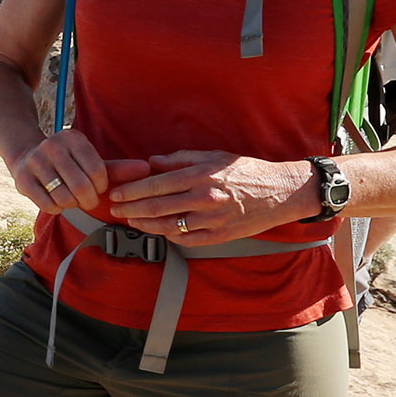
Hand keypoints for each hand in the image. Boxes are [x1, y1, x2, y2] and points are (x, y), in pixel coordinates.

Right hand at [11, 129, 148, 216]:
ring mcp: (35, 162)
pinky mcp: (22, 179)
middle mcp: (52, 146)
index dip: (101, 187)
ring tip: (70, 198)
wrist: (26, 154)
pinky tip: (56, 200)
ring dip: (72, 204)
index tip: (96, 187)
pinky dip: (56, 208)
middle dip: (88, 200)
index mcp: (74, 138)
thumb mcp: (90, 160)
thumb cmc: (67, 161)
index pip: (98, 172)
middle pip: (81, 187)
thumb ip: (117, 168)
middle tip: (87, 199)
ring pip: (64, 198)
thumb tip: (147, 169)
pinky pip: (48, 205)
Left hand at [108, 151, 317, 244]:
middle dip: (130, 208)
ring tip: (130, 220)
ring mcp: (211, 220)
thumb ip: (181, 158)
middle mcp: (204, 199)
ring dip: (144, 224)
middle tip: (114, 208)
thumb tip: (152, 162)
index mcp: (200, 176)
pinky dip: (167, 235)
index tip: (116, 192)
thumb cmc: (246, 171)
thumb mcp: (214, 156)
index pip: (156, 185)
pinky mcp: (219, 236)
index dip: (131, 191)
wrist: (281, 192)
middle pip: (156, 207)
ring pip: (167, 226)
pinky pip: (186, 240)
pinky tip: (157, 230)